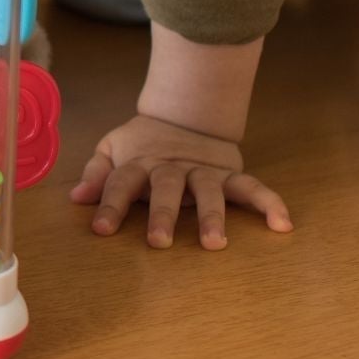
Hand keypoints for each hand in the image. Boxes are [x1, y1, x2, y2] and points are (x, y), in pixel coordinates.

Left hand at [70, 114, 292, 248]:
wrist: (184, 114)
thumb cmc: (142, 142)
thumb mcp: (112, 149)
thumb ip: (97, 173)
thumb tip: (75, 197)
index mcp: (139, 163)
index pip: (120, 183)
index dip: (108, 205)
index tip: (100, 230)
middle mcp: (171, 168)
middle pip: (166, 189)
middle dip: (162, 215)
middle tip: (159, 242)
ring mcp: (202, 171)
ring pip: (208, 192)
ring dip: (212, 216)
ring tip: (215, 244)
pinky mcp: (230, 173)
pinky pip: (252, 187)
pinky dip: (269, 203)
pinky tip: (283, 224)